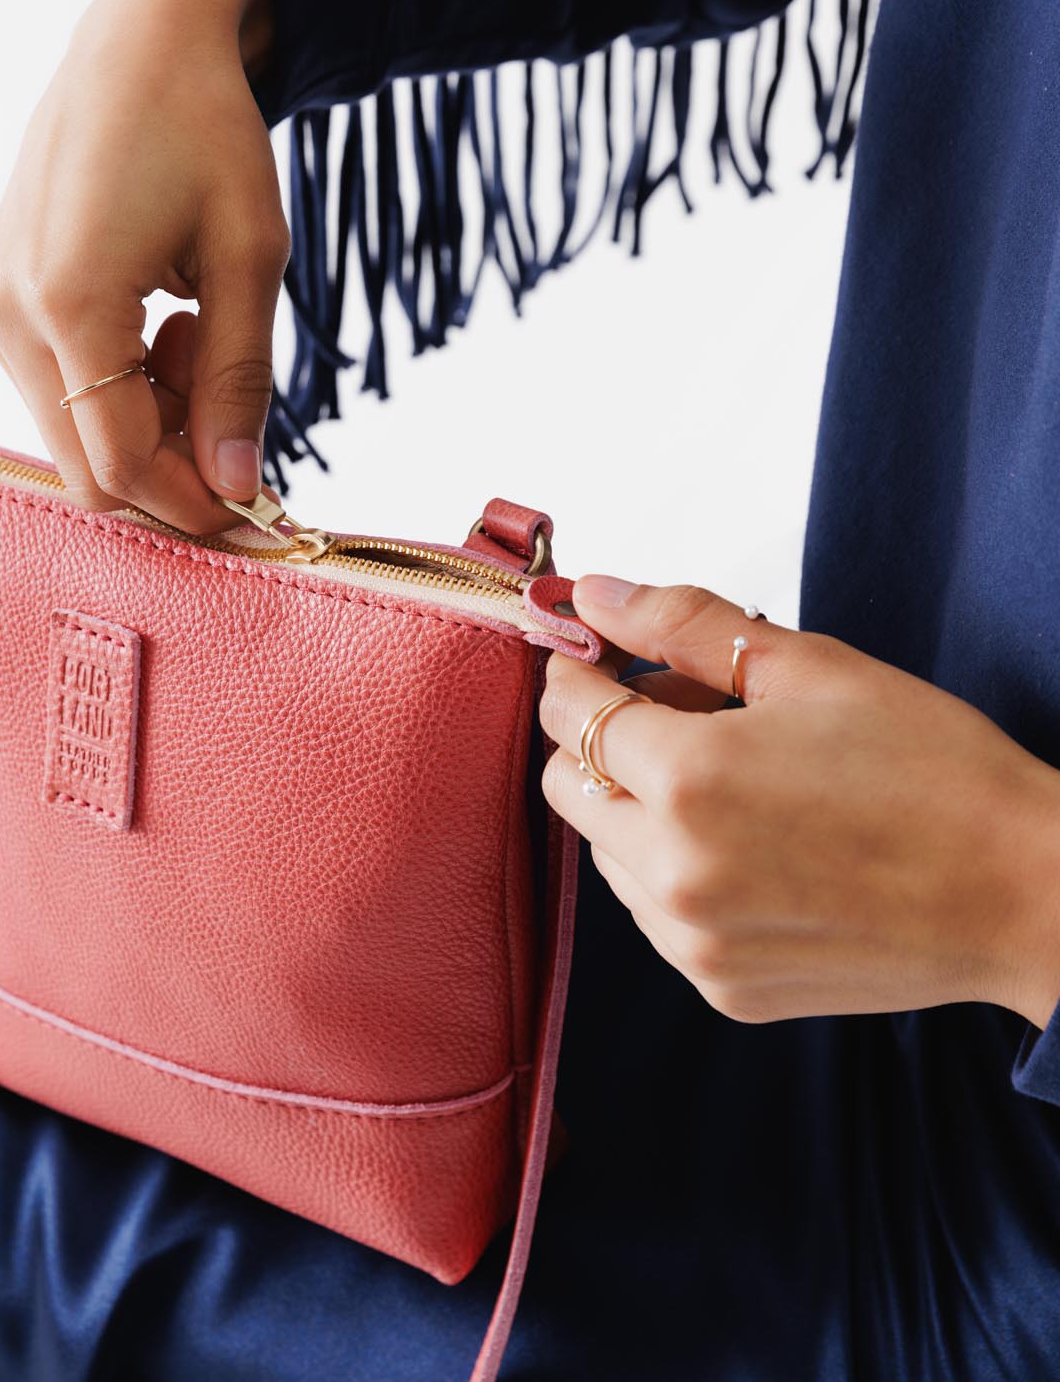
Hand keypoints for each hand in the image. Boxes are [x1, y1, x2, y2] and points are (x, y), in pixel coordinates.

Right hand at [0, 0, 285, 530]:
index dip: (194, 505)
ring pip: (76, 436)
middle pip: (89, 468)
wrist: (139, 40)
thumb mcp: (248, 258)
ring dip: (150, 420)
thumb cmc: (204, 127)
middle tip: (230, 402)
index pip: (122, 465)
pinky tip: (160, 325)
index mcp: (66, 303)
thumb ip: (239, 383)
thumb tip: (239, 491)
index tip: (258, 514)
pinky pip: (61, 393)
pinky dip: (121, 389)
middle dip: (173, 466)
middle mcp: (6, 314)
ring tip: (196, 334)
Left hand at [539, 575, 1059, 1029]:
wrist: (1022, 893)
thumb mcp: (808, 668)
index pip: (568, 715)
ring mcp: (693, 942)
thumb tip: (595, 596)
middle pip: (568, 786)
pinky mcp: (719, 986)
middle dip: (598, 740)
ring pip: (604, 853)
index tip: (600, 660)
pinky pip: (651, 915)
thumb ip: (682, 625)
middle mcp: (674, 872)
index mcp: (690, 780)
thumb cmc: (932, 771)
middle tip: (673, 714)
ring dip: (635, 808)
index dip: (579, 675)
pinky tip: (748, 846)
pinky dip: (672, 871)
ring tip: (728, 784)